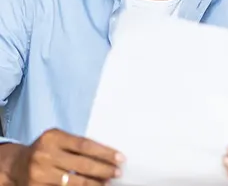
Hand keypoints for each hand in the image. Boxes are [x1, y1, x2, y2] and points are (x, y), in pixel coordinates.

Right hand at [9, 128, 123, 185]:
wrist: (16, 165)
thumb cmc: (45, 149)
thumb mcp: (58, 140)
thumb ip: (77, 145)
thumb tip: (107, 155)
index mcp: (53, 137)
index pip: (84, 145)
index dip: (104, 152)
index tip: (120, 158)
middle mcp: (45, 155)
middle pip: (82, 164)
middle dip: (103, 170)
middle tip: (118, 172)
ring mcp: (39, 173)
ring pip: (74, 182)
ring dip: (94, 183)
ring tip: (107, 183)